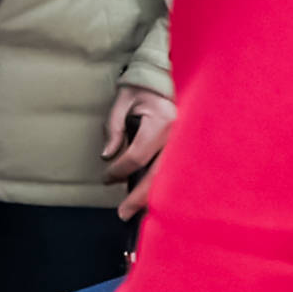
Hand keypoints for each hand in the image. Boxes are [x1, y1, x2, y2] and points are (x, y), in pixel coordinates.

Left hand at [102, 86, 176, 211]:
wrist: (164, 78)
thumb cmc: (142, 87)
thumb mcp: (122, 101)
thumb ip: (114, 128)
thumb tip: (107, 155)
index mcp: (161, 122)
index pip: (136, 157)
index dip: (118, 170)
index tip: (106, 177)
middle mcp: (177, 135)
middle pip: (158, 175)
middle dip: (139, 197)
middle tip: (122, 213)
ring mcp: (185, 142)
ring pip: (168, 177)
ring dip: (151, 196)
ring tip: (136, 211)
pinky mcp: (186, 147)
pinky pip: (174, 171)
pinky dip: (162, 186)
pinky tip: (151, 198)